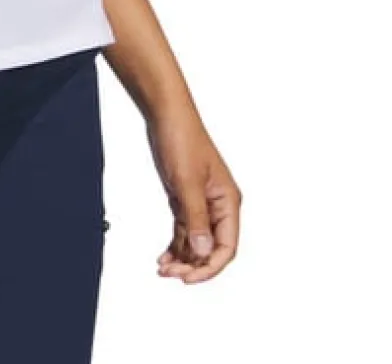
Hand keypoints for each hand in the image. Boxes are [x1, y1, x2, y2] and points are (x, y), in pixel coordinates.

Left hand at [145, 108, 240, 282]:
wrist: (165, 114)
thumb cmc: (181, 138)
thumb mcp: (187, 182)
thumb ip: (195, 218)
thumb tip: (204, 251)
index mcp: (228, 201)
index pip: (226, 246)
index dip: (210, 267)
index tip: (189, 278)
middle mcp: (219, 204)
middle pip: (212, 248)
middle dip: (193, 265)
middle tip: (171, 274)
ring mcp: (202, 202)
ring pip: (197, 241)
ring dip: (183, 257)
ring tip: (164, 269)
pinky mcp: (186, 198)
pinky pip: (185, 230)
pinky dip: (176, 244)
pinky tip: (164, 256)